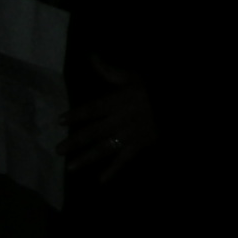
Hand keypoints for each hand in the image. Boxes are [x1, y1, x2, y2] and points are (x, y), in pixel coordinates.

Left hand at [65, 61, 155, 183]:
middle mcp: (121, 119)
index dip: (77, 114)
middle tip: (58, 150)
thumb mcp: (133, 76)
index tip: (60, 121)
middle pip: (94, 132)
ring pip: (105, 148)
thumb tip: (91, 56)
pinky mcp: (140, 145)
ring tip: (71, 167)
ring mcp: (130, 135)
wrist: (179, 102)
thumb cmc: (155, 87)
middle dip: (76, 141)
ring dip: (87, 158)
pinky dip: (114, 171)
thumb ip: (110, 70)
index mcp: (119, 101)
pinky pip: (125, 160)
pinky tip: (102, 181)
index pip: (93, 108)